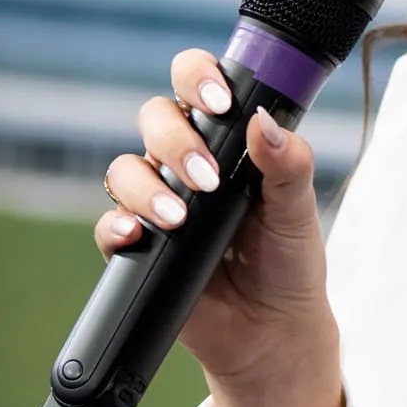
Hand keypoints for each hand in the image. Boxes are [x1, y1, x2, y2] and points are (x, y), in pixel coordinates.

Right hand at [101, 46, 341, 406]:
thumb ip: (288, 166)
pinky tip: (134, 234)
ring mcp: (157, 202)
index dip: (198, 77)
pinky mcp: (136, 246)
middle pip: (154, 119)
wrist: (270, 329)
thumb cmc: (288, 261)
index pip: (199, 87)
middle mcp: (186, 163)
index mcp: (228, 142)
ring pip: (125, 169)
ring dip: (148, 187)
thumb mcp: (298, 212)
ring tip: (181, 218)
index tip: (220, 102)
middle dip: (175, 140)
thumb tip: (264, 121)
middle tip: (208, 178)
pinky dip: (115, 226)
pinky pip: (108, 226)